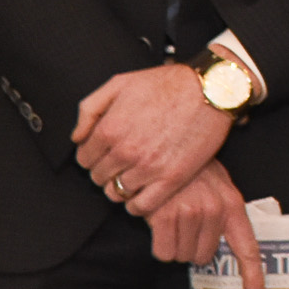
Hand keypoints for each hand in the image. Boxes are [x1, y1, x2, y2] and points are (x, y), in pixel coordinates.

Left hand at [72, 63, 230, 217]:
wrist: (211, 89)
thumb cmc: (167, 83)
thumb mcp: (120, 83)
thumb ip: (90, 109)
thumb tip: (77, 137)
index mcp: (109, 128)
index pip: (84, 159)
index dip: (93, 156)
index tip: (105, 153)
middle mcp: (125, 151)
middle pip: (99, 178)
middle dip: (106, 171)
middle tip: (121, 163)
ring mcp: (149, 167)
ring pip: (117, 194)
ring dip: (121, 187)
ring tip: (133, 176)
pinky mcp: (172, 178)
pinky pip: (142, 206)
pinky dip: (137, 204)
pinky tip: (142, 192)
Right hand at [146, 160, 263, 288]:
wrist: (163, 147)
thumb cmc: (191, 171)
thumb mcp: (218, 187)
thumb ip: (224, 214)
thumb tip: (221, 251)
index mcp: (233, 206)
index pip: (248, 249)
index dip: (253, 278)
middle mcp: (215, 211)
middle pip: (202, 258)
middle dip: (190, 247)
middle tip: (184, 223)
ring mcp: (191, 214)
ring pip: (180, 256)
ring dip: (172, 243)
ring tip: (171, 217)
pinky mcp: (165, 217)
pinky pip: (163, 252)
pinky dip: (158, 243)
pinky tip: (158, 221)